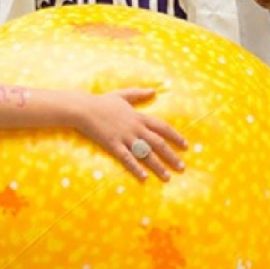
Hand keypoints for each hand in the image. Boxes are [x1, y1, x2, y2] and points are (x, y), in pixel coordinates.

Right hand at [72, 88, 186, 181]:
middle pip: (158, 143)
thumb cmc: (102, 102)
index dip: (175, 137)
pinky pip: (127, 158)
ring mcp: (125, 137)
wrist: (84, 108)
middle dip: (171, 156)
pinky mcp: (113, 144)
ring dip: (158, 166)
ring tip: (167, 177)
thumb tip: (153, 91)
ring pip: (145, 153)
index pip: (162, 127)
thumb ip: (138, 94)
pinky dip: (136, 168)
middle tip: (182, 168)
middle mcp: (135, 128)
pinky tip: (144, 177)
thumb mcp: (122, 95)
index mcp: (139, 117)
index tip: (185, 146)